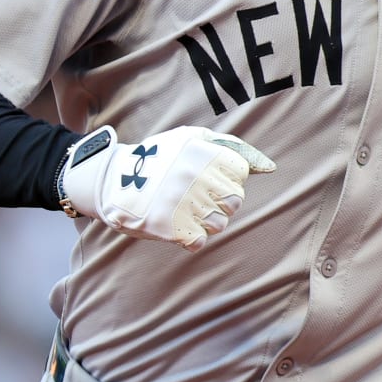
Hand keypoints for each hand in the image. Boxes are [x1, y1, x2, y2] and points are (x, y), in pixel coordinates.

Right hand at [57, 124, 275, 250]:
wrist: (112, 181)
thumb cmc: (161, 158)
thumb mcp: (192, 138)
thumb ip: (233, 147)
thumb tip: (269, 167)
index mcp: (201, 151)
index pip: (240, 175)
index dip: (227, 180)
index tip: (207, 178)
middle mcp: (194, 176)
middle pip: (234, 201)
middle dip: (219, 201)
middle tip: (195, 195)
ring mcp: (181, 202)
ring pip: (220, 224)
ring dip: (205, 220)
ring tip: (184, 209)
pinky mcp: (168, 227)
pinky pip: (199, 242)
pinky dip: (190, 237)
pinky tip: (176, 223)